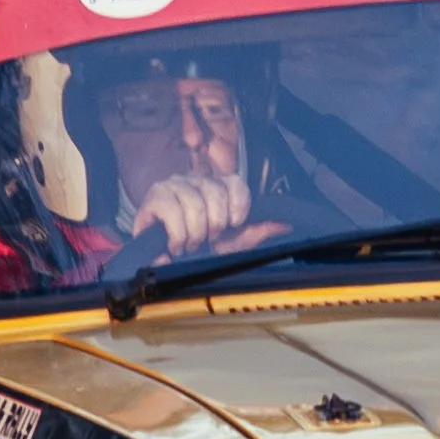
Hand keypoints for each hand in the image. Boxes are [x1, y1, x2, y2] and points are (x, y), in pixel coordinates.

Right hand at [128, 169, 251, 257]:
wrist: (163, 258)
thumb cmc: (198, 248)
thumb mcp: (231, 242)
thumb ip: (256, 232)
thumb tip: (285, 226)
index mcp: (216, 186)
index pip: (235, 182)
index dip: (238, 205)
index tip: (233, 225)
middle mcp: (195, 180)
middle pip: (215, 193)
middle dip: (214, 226)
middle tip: (207, 240)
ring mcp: (174, 185)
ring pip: (194, 204)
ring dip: (194, 235)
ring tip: (190, 246)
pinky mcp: (155, 196)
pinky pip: (172, 211)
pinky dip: (178, 235)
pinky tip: (176, 246)